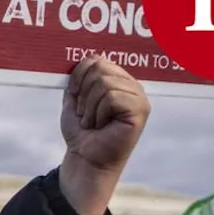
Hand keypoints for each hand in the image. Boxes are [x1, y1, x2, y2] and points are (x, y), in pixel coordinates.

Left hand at [56, 56, 150, 214]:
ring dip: (90, 106)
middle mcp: (131, 85)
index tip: (73, 93)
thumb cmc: (81, 131)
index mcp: (118, 79)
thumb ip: (79, 78)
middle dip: (83, 93)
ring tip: (93, 121)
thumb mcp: (74, 99)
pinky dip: (99, 112)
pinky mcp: (140, 110)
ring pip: (104, 83)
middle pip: (100, 69)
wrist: (85, 157)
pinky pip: (112, 97)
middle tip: (85, 113)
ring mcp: (138, 97)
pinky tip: (102, 125)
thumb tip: (81, 57)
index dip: (79, 74)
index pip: (97, 59)